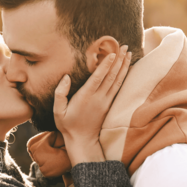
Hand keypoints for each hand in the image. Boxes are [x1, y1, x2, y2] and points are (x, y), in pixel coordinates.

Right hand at [54, 47, 131, 165]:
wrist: (82, 140)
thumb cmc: (67, 124)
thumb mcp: (57, 111)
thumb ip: (60, 93)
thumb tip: (66, 77)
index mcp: (85, 97)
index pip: (98, 78)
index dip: (106, 65)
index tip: (113, 53)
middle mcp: (98, 98)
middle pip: (111, 76)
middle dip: (118, 61)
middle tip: (125, 46)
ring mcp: (105, 101)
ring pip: (117, 80)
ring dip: (124, 66)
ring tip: (129, 53)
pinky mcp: (109, 104)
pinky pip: (118, 87)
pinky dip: (123, 76)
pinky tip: (126, 68)